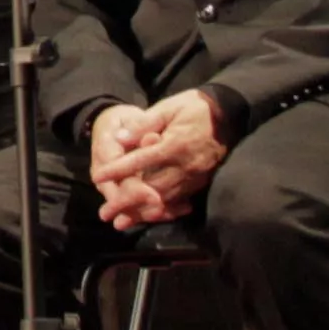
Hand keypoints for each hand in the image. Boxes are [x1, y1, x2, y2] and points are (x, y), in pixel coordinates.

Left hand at [91, 91, 225, 228]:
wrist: (229, 114)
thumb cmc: (194, 107)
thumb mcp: (168, 107)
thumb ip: (144, 124)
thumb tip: (120, 138)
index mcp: (174, 144)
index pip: (140, 161)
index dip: (118, 170)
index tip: (99, 177)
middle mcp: (185, 165)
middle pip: (151, 189)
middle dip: (127, 202)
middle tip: (105, 213)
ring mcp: (195, 176)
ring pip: (165, 200)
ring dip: (142, 212)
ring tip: (122, 222)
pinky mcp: (202, 182)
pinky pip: (179, 201)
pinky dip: (162, 211)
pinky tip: (149, 217)